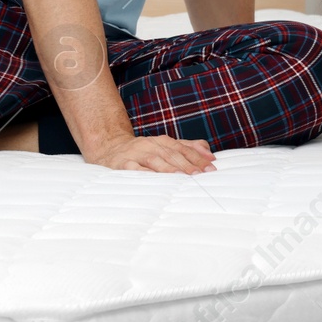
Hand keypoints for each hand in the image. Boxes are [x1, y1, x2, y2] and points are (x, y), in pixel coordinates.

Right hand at [84, 133, 216, 173]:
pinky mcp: (123, 164)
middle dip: (187, 164)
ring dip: (169, 168)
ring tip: (182, 177)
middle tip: (200, 174)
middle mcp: (151, 145)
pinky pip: (134, 169)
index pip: (183, 148)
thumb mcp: (165, 146)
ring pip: (155, 160)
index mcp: (162, 141)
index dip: (197, 157)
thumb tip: (209, 152)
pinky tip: (154, 179)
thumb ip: (187, 147)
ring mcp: (136, 154)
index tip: (210, 167)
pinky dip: (144, 173)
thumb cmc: (143, 151)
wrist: (110, 148)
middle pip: (171, 154)